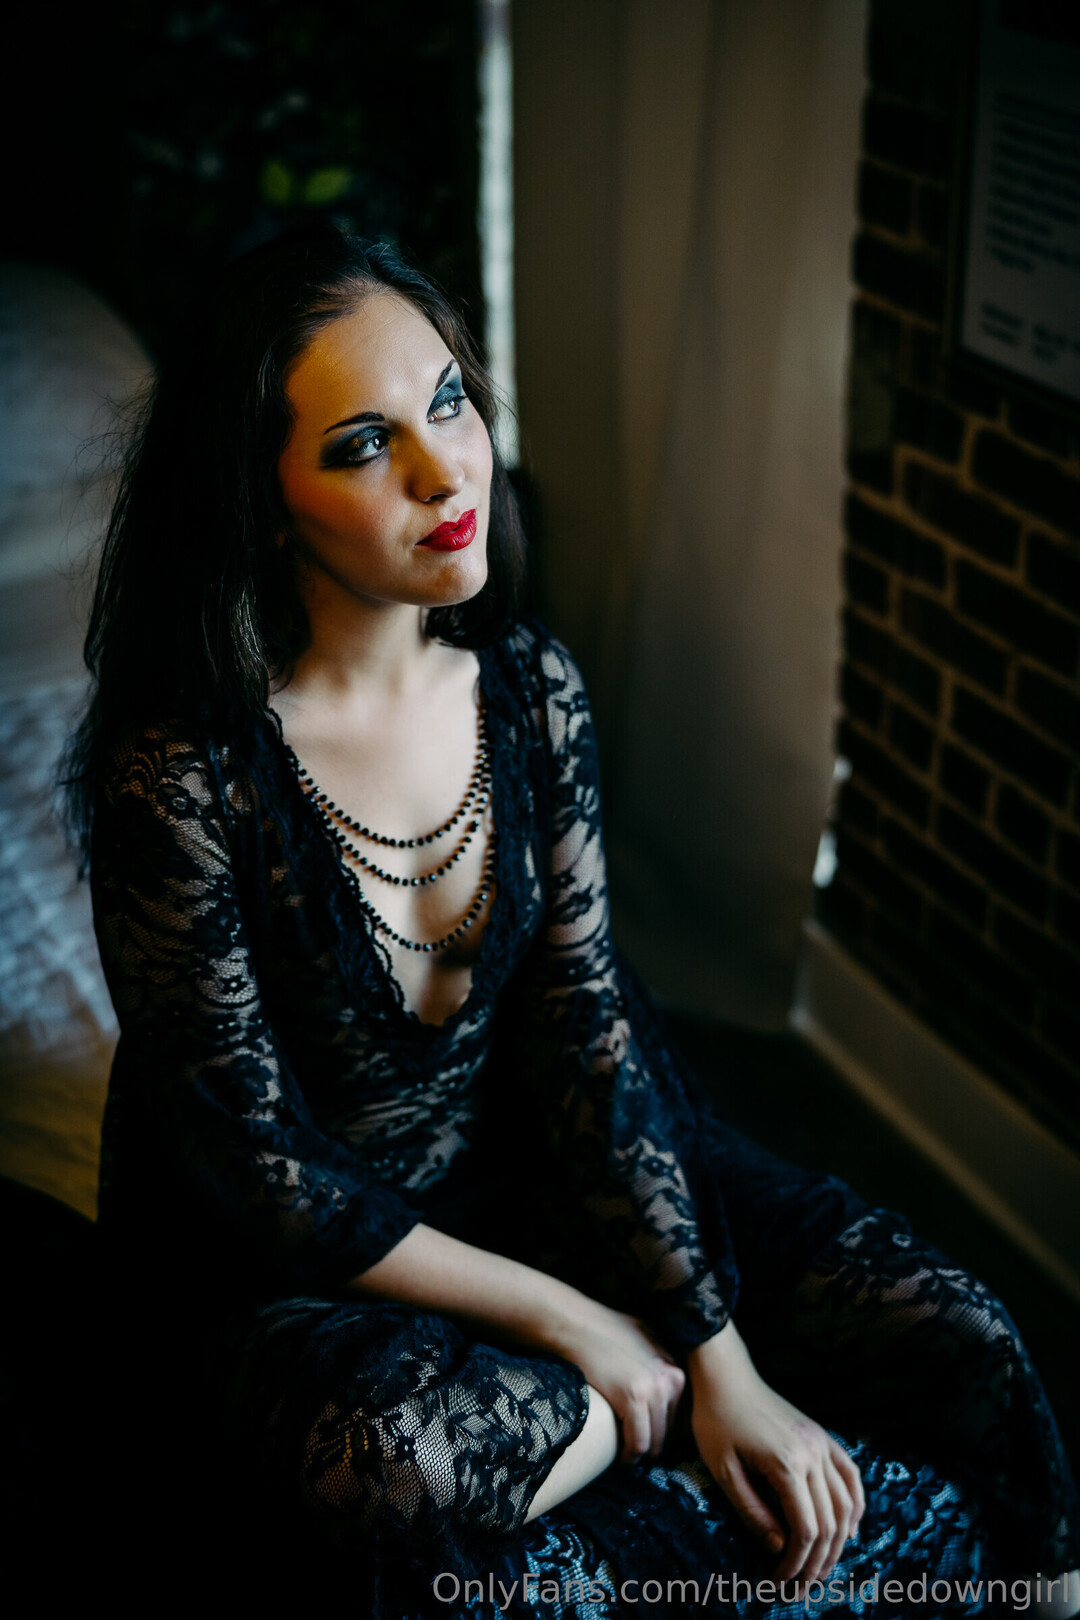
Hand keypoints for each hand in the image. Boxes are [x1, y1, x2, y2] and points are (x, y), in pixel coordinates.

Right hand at [545, 1300, 685, 1463]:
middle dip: (653, 1444)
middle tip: (633, 1449)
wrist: (575, 1324)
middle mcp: (672, 1378)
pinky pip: (640, 1443)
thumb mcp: (643, 1341)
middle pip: (670, 1432)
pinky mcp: (634, 1397)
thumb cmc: (602, 1333)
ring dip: (641, 1453)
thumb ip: (658, 1361)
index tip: (644, 1438)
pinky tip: (621, 1457)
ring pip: (656, 1442)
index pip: (678, 1418)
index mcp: (675, 1369)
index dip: (660, 1432)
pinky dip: (630, 1456)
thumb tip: (662, 1385)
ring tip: (626, 1455)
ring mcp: (655, 1387)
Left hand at [689, 1323, 863, 1585]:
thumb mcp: (723, 1470)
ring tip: (821, 1566)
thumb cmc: (716, 1420)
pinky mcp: (822, 1435)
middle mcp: (813, 1453)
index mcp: (786, 1463)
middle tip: (801, 1587)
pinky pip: (850, 1475)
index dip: (797, 1563)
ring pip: (846, 1504)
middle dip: (818, 1562)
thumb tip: (779, 1548)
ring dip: (839, 1542)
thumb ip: (752, 1511)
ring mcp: (822, 1442)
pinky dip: (854, 1505)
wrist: (726, 1376)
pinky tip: (848, 1528)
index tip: (780, 1582)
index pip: (806, 1529)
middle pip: (830, 1523)